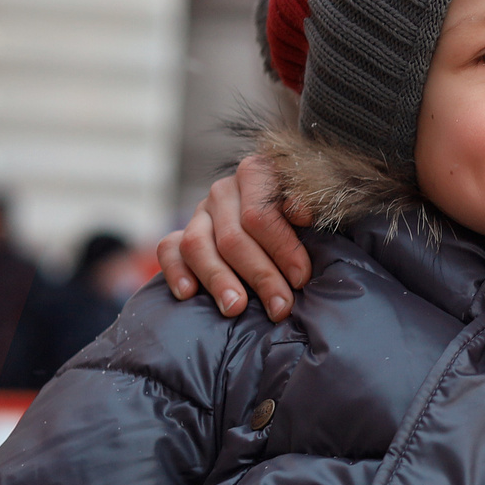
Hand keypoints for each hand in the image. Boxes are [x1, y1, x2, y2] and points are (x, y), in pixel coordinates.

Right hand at [154, 154, 313, 318]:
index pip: (261, 214)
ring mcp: (200, 213)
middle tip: (280, 307)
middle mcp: (224, 191)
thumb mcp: (316, 211)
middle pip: (233, 236)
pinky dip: (176, 271)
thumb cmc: (306, 226)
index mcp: (258, 175)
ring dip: (218, 280)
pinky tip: (188, 293)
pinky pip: (168, 250)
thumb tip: (302, 213)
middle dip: (260, 276)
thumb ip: (311, 206)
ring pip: (196, 244)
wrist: (279, 227)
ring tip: (236, 308)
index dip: (282, 248)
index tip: (301, 279)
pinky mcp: (180, 235)